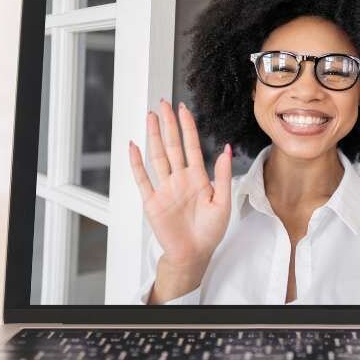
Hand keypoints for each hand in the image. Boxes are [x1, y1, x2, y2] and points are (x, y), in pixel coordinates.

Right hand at [128, 100, 231, 303]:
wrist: (194, 255)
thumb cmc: (210, 232)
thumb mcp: (223, 203)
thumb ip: (222, 176)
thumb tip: (225, 150)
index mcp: (198, 179)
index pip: (191, 146)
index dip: (188, 127)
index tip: (184, 108)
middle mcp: (179, 179)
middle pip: (173, 146)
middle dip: (168, 124)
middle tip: (163, 103)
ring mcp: (165, 189)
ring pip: (158, 156)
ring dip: (154, 136)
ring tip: (150, 117)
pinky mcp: (152, 201)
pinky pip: (142, 179)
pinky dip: (137, 163)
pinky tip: (134, 146)